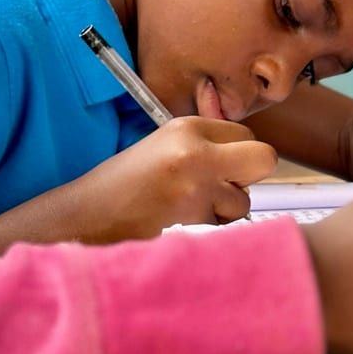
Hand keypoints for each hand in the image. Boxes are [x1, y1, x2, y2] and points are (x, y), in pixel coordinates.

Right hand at [70, 118, 277, 241]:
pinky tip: (182, 221)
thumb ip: (205, 144)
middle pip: (263, 158)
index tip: (222, 167)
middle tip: (226, 187)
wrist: (88, 214)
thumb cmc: (124, 183)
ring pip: (244, 200)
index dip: (238, 156)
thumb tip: (246, 150)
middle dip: (251, 178)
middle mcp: (195, 147)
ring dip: (225, 210)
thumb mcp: (164, 146)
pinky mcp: (190, 212)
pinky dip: (209, 227)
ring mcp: (195, 180)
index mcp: (187, 126)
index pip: (246, 135)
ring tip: (192, 208)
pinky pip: (223, 223)